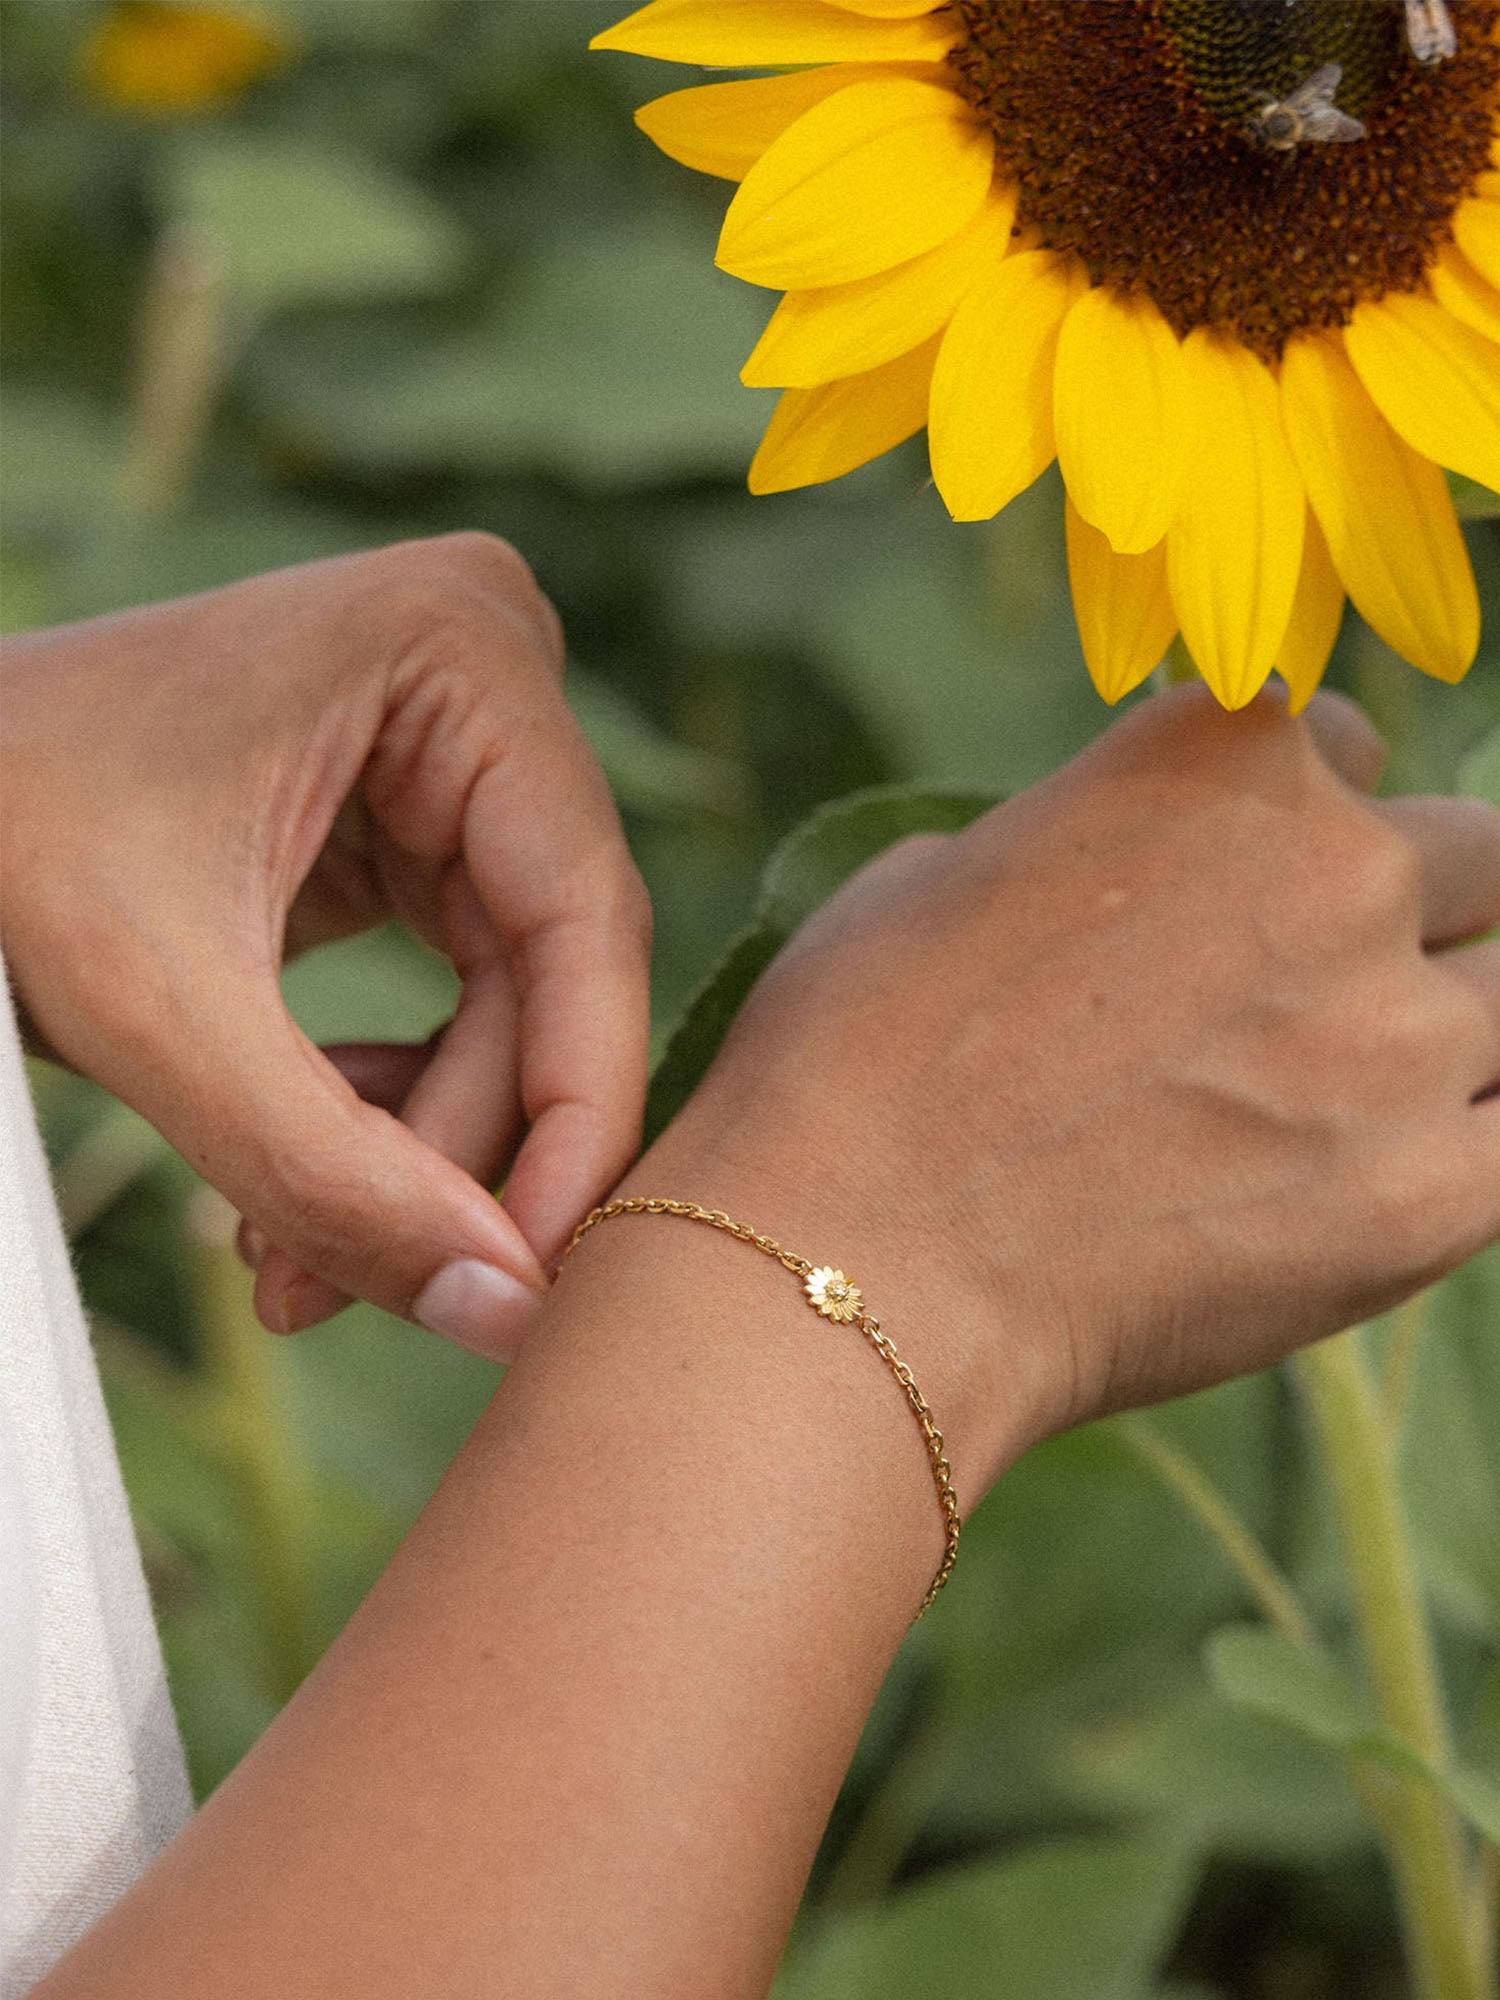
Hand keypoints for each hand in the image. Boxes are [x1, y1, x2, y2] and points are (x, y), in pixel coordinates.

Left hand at [0, 535, 651, 1356]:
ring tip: (290, 1249)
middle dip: (459, 1150)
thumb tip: (506, 1315)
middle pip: (550, 973)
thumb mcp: (153, 1007)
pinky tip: (305, 1144)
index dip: (571, 1120)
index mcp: (457, 649)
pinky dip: (398, 1094)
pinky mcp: (418, 812)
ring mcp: (457, 741)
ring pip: (514, 1000)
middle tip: (350, 1284)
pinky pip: (465, 987)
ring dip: (421, 1143)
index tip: (527, 1288)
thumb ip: (328, 1174)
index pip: (584, 922)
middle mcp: (488, 673)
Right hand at [651, 685, 1499, 1490]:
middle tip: (1310, 1002)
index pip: (1350, 748)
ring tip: (1329, 1109)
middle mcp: (1341, 864)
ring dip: (1435, 1040)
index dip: (1302, 824)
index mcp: (1221, 752)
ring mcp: (1400, 1033)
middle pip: (1477, 857)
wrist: (851, 1263)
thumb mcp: (942, 878)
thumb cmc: (853, 1062)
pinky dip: (1459, 1152)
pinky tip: (1374, 1181)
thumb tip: (1122, 879)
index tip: (1258, 891)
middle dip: (1411, 912)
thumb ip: (1086, 847)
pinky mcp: (1433, 1198)